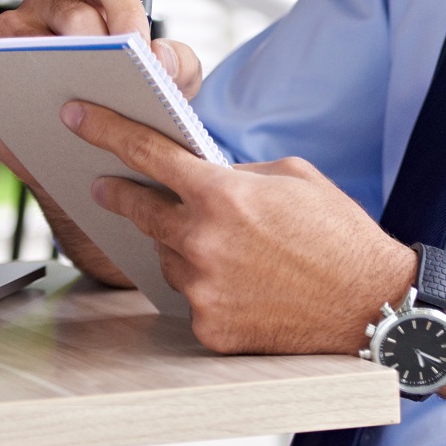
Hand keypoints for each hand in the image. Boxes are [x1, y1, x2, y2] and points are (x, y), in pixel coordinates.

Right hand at [0, 0, 201, 289]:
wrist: (84, 148)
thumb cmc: (128, 100)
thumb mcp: (169, 85)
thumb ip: (181, 67)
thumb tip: (160, 59)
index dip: (127, 10)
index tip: (141, 50)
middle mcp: (53, 3)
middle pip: (75, 14)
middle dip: (100, 52)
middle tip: (118, 86)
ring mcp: (16, 29)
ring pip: (36, 41)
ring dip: (63, 75)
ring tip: (87, 108)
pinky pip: (4, 73)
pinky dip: (28, 97)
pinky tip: (51, 125)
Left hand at [65, 101, 415, 354]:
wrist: (370, 303)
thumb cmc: (337, 233)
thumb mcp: (291, 176)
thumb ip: (236, 173)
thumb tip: (201, 175)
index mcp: (223, 195)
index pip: (148, 153)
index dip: (106, 130)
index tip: (76, 117)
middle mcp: (203, 243)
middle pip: (139, 211)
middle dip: (119, 194)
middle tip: (104, 186)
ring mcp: (203, 289)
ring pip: (166, 258)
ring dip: (179, 246)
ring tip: (224, 246)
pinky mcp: (210, 328)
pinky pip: (189, 296)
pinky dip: (205, 285)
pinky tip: (241, 282)